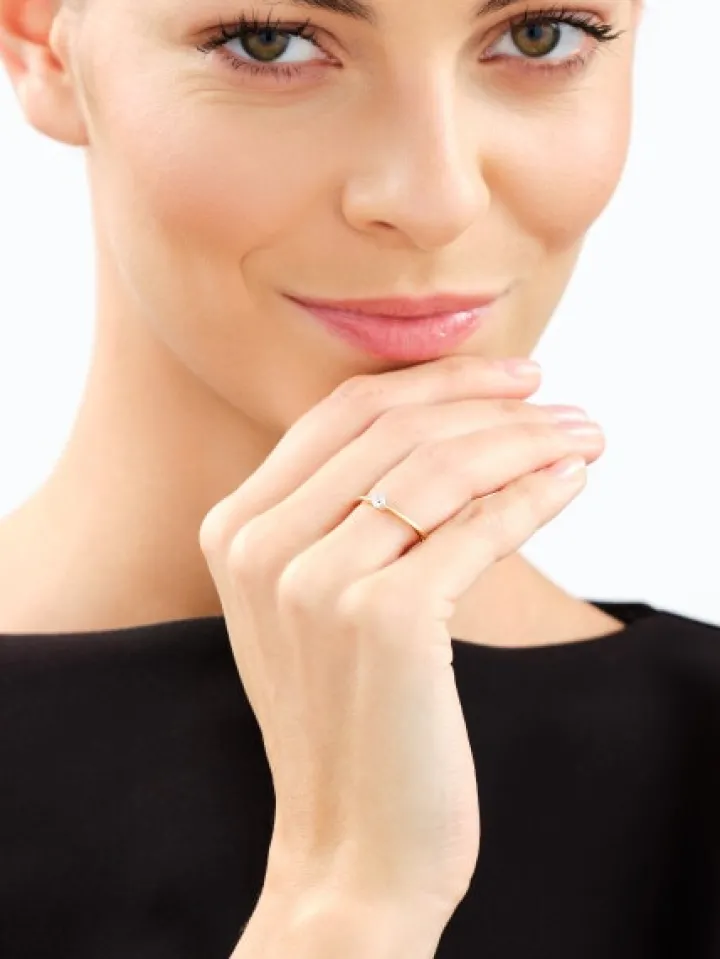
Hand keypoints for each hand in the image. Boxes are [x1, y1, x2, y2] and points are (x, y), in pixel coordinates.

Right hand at [199, 355, 603, 914]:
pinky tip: (571, 483)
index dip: (436, 380)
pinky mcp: (384, 621)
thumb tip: (456, 429)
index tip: (509, 377)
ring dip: (528, 442)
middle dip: (495, 403)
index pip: (345, 411)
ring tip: (582, 438)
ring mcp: (318, 582)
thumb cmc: (347, 720)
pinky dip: (535, 497)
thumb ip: (344, 513)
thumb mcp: (313, 604)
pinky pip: (478, 528)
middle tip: (563, 404)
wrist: (350, 847)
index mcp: (235, 527)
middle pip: (398, 427)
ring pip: (444, 467)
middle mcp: (263, 545)